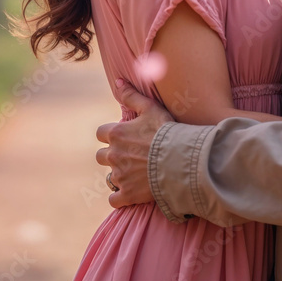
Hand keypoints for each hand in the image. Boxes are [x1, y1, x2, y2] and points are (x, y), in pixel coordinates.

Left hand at [95, 78, 173, 208]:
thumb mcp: (151, 108)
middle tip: (129, 155)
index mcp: (116, 134)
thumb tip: (117, 81)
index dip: (110, 135)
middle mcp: (113, 155)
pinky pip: (114, 199)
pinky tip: (131, 191)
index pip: (100, 133)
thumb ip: (131, 95)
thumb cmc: (167, 131)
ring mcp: (119, 176)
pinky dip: (120, 197)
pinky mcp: (127, 194)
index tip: (122, 137)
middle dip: (112, 155)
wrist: (180, 159)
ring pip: (109, 177)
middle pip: (101, 156)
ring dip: (118, 175)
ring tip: (134, 172)